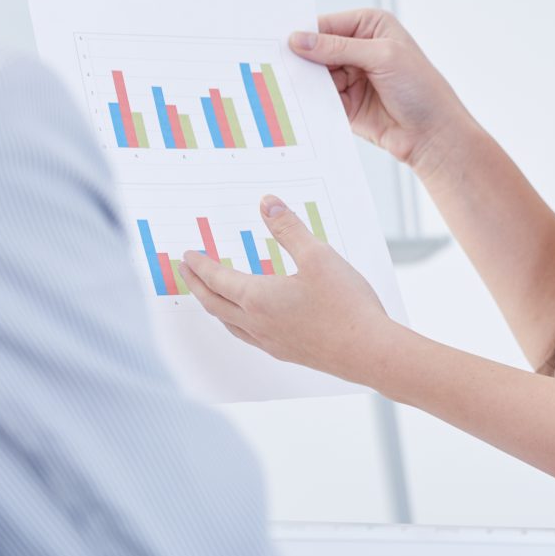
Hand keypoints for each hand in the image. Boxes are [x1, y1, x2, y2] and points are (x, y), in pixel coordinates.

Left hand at [178, 195, 393, 380]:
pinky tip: (249, 320)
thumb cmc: (345, 304)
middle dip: (196, 285)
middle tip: (185, 271)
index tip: (186, 255)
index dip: (200, 265)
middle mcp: (257, 323)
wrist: (369, 352)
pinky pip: (247, 336)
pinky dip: (235, 322)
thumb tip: (267, 202)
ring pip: (229, 323)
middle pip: (213, 304)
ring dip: (213, 306)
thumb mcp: (318, 255)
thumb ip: (289, 228)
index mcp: (258, 298)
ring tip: (210, 294)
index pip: (218, 279)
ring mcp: (270, 342)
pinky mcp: (287, 353)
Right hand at [290, 9, 467, 175]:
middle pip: (315, 50)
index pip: (326, 24)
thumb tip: (298, 39)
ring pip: (314, 75)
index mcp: (369, 26)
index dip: (302, 33)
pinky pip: (319, 98)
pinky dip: (309, 101)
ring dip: (302, 82)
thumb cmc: (421, 88)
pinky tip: (295, 104)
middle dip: (298, 59)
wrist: (433, 135)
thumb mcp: (382, 57)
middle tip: (272, 64)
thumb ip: (338, 47)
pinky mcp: (344, 102)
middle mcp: (358, 48)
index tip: (276, 41)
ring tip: (281, 86)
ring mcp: (350, 76)